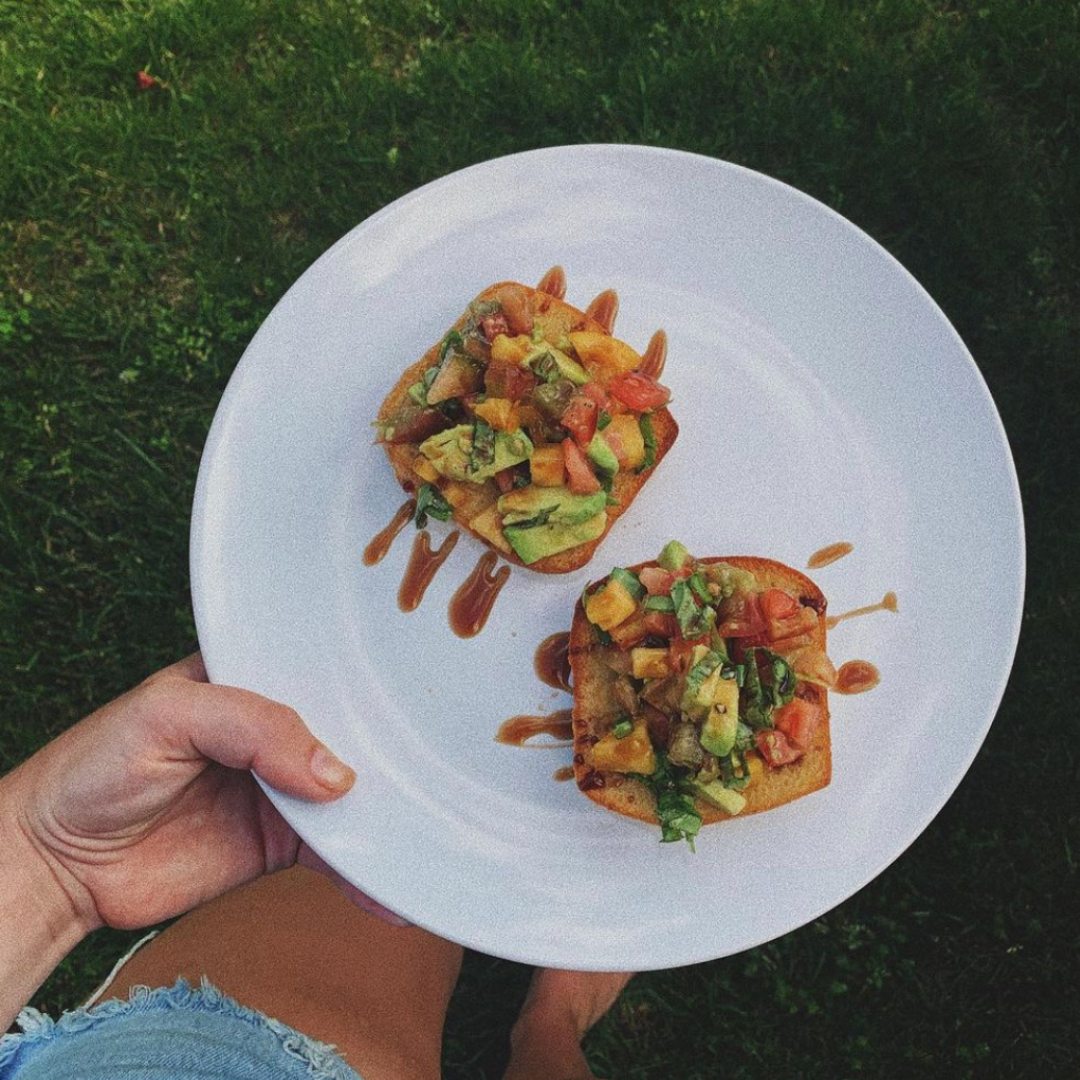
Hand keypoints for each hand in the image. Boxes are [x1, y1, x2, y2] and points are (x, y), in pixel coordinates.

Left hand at [3, 653, 400, 933]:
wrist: (57, 865)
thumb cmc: (95, 767)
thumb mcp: (169, 716)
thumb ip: (253, 728)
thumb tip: (334, 773)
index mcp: (251, 679)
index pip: (320, 673)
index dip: (363, 686)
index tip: (408, 704)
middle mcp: (273, 731)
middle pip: (347, 736)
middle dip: (388, 752)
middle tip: (435, 771)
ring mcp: (279, 788)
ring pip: (349, 797)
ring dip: (384, 816)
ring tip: (426, 831)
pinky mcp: (278, 843)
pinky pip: (333, 854)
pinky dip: (362, 871)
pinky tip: (388, 888)